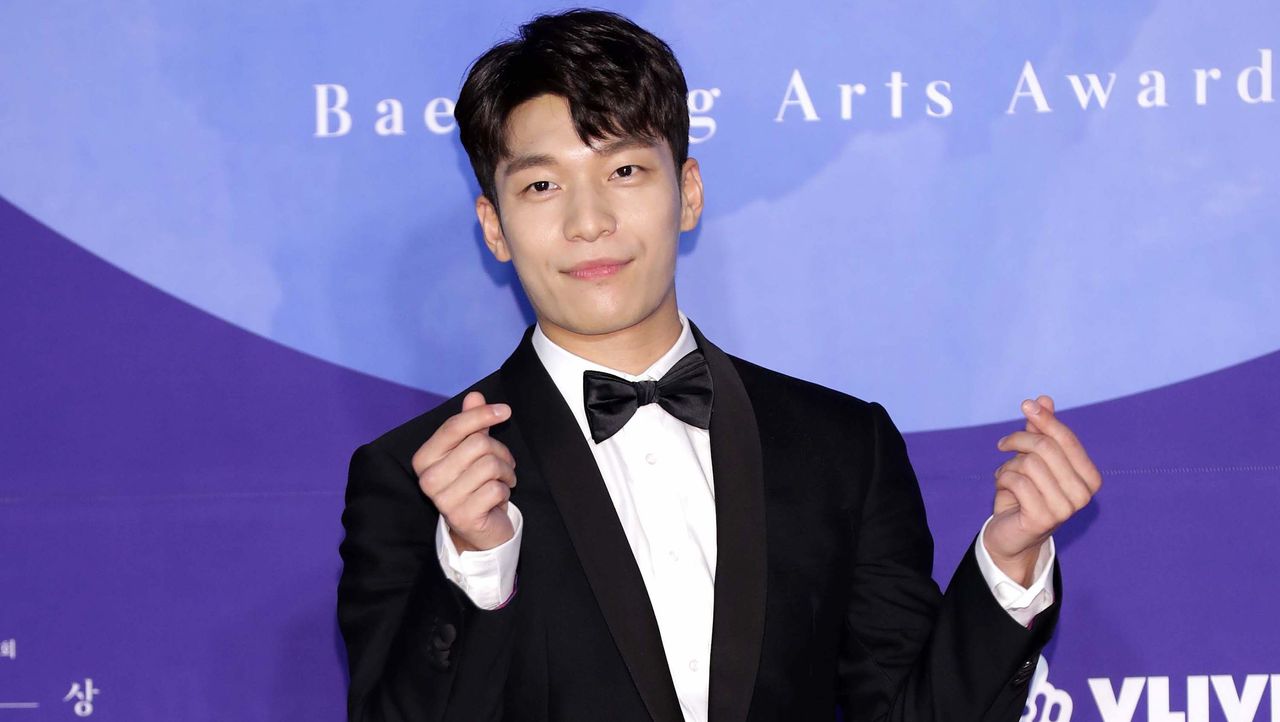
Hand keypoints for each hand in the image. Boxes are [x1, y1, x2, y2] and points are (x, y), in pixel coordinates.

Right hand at [411, 391, 517, 552]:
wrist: (477, 529)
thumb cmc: (474, 485)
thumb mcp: (472, 450)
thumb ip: (472, 423)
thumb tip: (475, 396)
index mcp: (424, 459)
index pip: (454, 427)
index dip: (481, 414)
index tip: (504, 411)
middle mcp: (428, 479)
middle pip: (478, 444)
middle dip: (500, 451)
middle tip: (503, 464)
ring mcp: (444, 500)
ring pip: (490, 465)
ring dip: (506, 472)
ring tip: (502, 480)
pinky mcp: (463, 516)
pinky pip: (496, 489)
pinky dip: (505, 490)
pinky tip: (498, 498)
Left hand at [986, 395, 1101, 583]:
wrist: (1013, 534)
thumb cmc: (1027, 493)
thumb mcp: (1034, 459)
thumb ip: (1042, 431)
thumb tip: (1043, 399)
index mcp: (1090, 478)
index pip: (1067, 439)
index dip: (1045, 419)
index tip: (1026, 404)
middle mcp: (1083, 495)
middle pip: (1045, 447)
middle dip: (1019, 439)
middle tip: (1003, 444)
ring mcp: (1065, 509)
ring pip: (1028, 463)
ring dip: (1010, 465)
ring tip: (1006, 474)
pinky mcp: (1043, 518)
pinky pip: (1016, 481)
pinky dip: (1003, 479)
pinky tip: (1002, 487)